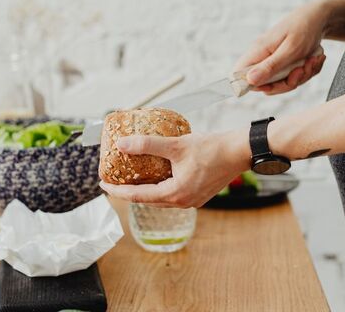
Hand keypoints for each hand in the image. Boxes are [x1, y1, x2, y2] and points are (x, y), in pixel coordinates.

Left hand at [99, 131, 250, 207]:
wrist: (241, 151)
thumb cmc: (213, 148)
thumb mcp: (176, 145)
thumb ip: (148, 145)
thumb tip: (122, 144)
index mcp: (176, 194)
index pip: (138, 196)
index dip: (118, 191)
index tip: (103, 185)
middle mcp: (184, 202)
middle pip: (148, 200)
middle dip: (129, 191)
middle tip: (113, 180)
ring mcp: (192, 199)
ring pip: (160, 198)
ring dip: (144, 189)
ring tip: (131, 177)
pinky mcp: (199, 193)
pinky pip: (172, 194)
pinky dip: (160, 186)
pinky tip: (155, 174)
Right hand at [235, 0, 344, 94]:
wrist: (320, 17)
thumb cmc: (304, 29)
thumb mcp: (290, 50)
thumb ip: (271, 66)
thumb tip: (249, 81)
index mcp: (258, 50)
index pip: (239, 74)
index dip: (252, 85)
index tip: (273, 85)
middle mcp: (263, 56)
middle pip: (264, 85)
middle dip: (287, 83)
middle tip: (302, 69)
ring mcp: (274, 60)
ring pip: (282, 83)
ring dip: (302, 76)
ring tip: (313, 60)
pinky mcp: (285, 63)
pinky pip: (293, 77)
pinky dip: (307, 71)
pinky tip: (314, 59)